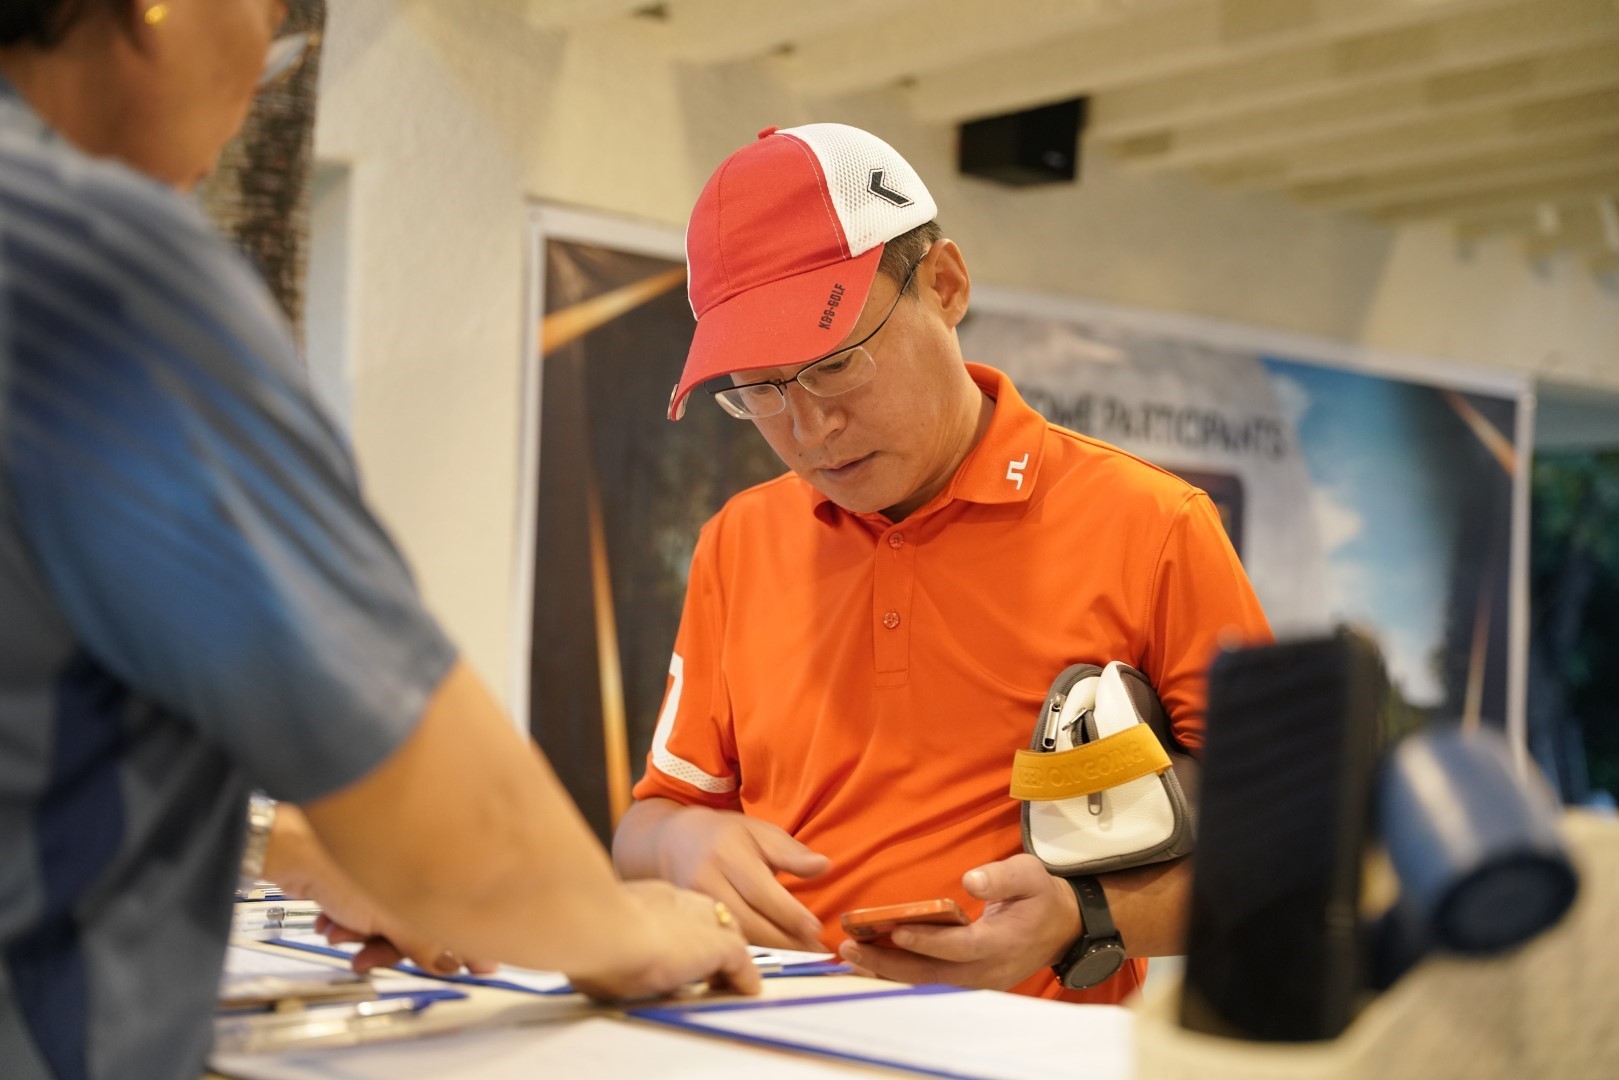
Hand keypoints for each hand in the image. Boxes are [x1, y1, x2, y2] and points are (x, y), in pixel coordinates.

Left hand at [265, 805, 493, 975]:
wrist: (295, 850)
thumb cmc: (344, 864)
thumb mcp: (392, 919)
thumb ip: (425, 944)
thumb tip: (452, 964)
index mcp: (436, 878)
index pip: (461, 920)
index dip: (470, 945)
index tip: (480, 967)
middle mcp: (418, 876)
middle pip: (422, 929)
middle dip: (391, 948)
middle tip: (369, 959)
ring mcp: (392, 880)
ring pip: (390, 926)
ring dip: (363, 938)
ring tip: (341, 934)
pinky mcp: (366, 884)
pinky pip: (367, 917)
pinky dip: (348, 925)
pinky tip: (332, 922)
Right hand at [567, 880, 760, 1001]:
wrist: (599, 925)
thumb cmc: (587, 931)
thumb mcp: (599, 934)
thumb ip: (607, 944)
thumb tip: (592, 968)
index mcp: (654, 898)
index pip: (682, 915)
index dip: (687, 935)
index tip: (683, 953)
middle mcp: (682, 904)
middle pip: (713, 921)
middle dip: (713, 944)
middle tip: (711, 971)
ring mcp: (702, 923)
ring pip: (730, 939)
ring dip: (729, 963)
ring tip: (728, 985)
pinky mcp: (717, 945)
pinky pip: (742, 963)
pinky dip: (745, 978)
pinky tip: (746, 991)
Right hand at [656, 807, 829, 950]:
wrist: (674, 842)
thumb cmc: (727, 836)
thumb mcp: (760, 832)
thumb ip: (791, 852)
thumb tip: (825, 866)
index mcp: (727, 854)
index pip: (762, 892)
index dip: (790, 914)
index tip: (816, 928)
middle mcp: (705, 880)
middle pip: (749, 921)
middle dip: (785, 940)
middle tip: (815, 949)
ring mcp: (694, 904)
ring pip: (737, 935)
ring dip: (773, 950)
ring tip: (803, 954)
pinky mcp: (690, 921)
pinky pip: (725, 940)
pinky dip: (753, 951)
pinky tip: (776, 953)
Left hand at [836, 854, 1080, 990]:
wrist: (1061, 928)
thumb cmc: (1040, 897)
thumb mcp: (1031, 875)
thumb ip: (1002, 877)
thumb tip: (971, 881)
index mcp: (1001, 943)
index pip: (960, 946)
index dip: (928, 941)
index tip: (896, 929)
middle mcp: (987, 970)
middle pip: (932, 974)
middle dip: (889, 963)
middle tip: (851, 950)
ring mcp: (977, 982)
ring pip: (926, 984)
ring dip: (887, 972)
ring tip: (849, 959)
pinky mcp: (968, 983)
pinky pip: (929, 984)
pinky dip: (898, 976)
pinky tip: (869, 965)